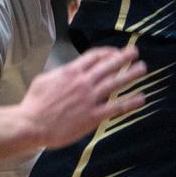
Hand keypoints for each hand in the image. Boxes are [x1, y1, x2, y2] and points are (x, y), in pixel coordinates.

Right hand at [20, 46, 145, 149]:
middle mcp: (83, 82)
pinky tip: (141, 98)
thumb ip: (60, 73)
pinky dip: (130, 102)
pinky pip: (116, 107)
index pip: (94, 56)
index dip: (107, 52)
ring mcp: (90, 99)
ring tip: (142, 69)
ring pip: (115, 83)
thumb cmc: (35, 102)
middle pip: (109, 66)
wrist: (32, 124)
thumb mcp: (44, 79)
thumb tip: (67, 70)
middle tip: (135, 52)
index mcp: (71, 71)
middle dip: (124, 57)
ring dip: (131, 75)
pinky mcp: (93, 116)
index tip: (115, 52)